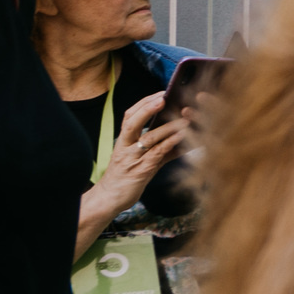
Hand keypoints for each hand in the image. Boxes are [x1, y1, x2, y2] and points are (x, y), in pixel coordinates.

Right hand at [96, 93, 184, 210]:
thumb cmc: (126, 178)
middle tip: (164, 97)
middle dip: (148, 108)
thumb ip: (157, 148)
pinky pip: (156, 154)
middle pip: (132, 122)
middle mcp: (125, 147)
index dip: (144, 103)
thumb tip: (180, 138)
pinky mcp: (140, 171)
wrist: (109, 199)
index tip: (160, 93)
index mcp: (123, 141)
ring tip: (184, 118)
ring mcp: (132, 159)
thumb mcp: (139, 159)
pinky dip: (169, 144)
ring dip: (167, 126)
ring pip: (148, 137)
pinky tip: (181, 137)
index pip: (129, 116)